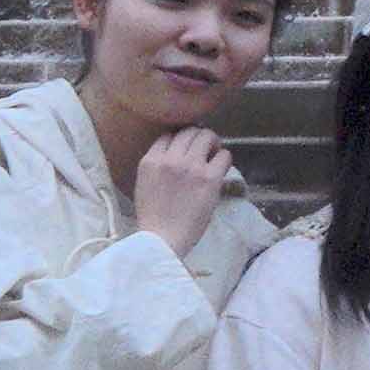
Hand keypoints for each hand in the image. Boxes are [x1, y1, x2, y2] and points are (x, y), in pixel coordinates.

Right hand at [133, 129, 234, 254]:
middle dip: (199, 137)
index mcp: (150, 161)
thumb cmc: (153, 217)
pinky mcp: (209, 178)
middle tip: (205, 148)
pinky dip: (224, 159)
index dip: (181, 138)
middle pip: (189, 131)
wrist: (161, 239)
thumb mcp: (145, 183)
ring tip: (213, 155)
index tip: (187, 146)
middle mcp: (170, 159)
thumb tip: (177, 152)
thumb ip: (158, 165)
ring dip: (213, 143)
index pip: (169, 134)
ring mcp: (190, 167)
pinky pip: (224, 155)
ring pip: (207, 136)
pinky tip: (220, 169)